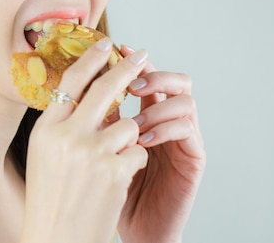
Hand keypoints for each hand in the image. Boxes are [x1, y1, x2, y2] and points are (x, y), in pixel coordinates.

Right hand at [21, 39, 148, 242]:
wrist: (58, 238)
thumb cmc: (51, 197)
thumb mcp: (45, 154)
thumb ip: (64, 124)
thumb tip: (91, 95)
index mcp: (45, 129)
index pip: (70, 82)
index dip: (90, 59)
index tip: (105, 43)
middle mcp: (66, 136)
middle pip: (104, 89)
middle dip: (127, 68)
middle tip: (142, 54)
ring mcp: (92, 153)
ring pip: (128, 123)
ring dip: (130, 136)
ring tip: (114, 158)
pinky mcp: (115, 172)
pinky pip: (138, 150)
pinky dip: (134, 161)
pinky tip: (119, 178)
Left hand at [117, 46, 205, 242]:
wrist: (130, 227)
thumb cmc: (109, 187)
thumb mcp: (99, 146)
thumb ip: (99, 117)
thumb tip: (79, 83)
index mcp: (148, 114)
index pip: (147, 76)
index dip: (135, 61)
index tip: (117, 49)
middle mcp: (169, 121)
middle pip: (177, 79)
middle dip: (155, 75)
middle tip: (133, 85)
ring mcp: (184, 139)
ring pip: (186, 100)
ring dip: (158, 107)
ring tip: (135, 124)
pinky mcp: (193, 158)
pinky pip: (189, 130)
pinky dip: (166, 129)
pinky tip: (144, 140)